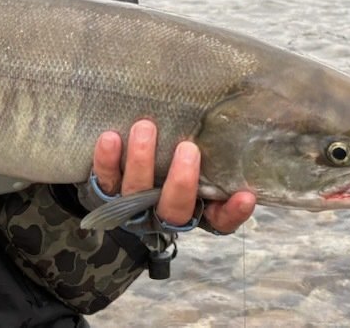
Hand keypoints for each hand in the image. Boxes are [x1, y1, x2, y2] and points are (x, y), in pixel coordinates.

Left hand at [92, 119, 254, 233]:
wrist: (118, 182)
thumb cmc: (168, 168)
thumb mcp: (195, 169)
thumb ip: (213, 164)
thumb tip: (237, 144)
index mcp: (192, 212)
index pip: (219, 222)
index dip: (232, 213)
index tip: (246, 196)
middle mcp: (161, 214)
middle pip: (174, 209)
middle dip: (182, 182)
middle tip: (188, 148)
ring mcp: (131, 204)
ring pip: (136, 191)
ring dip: (141, 160)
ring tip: (145, 127)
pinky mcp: (103, 190)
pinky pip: (103, 178)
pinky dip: (106, 160)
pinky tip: (110, 137)